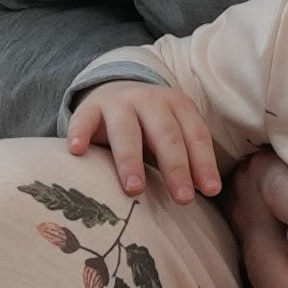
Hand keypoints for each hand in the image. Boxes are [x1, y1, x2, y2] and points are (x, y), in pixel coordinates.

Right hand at [66, 82, 220, 203]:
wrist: (116, 90)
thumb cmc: (151, 125)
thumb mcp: (174, 132)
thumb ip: (188, 156)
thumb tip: (207, 191)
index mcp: (177, 105)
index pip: (195, 134)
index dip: (203, 162)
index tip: (210, 190)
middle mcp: (149, 100)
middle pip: (165, 134)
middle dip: (175, 166)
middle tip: (182, 198)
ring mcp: (118, 102)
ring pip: (126, 130)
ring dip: (130, 159)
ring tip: (134, 188)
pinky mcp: (90, 108)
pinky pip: (84, 120)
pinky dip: (80, 133)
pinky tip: (77, 151)